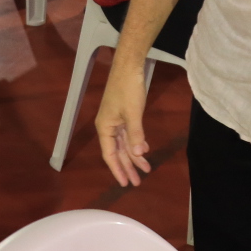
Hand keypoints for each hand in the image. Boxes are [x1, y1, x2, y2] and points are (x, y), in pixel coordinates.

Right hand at [94, 70, 150, 187]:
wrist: (128, 67)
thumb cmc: (127, 89)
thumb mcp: (133, 113)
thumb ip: (135, 135)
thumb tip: (138, 154)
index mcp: (105, 128)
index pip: (110, 155)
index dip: (118, 170)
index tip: (125, 183)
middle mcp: (108, 127)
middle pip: (117, 152)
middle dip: (127, 167)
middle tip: (137, 182)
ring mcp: (116, 121)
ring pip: (124, 144)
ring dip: (134, 157)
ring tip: (145, 170)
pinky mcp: (124, 115)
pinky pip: (129, 135)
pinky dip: (136, 143)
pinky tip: (144, 150)